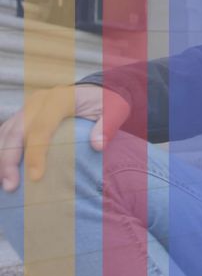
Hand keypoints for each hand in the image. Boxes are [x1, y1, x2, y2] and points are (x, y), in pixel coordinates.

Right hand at [0, 84, 130, 191]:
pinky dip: (2, 150)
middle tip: (10, 186)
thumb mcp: (115, 110)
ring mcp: (28, 107)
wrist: (96, 90)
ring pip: (5, 132)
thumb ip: (107, 127)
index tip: (35, 177)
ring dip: (2, 157)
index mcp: (60, 99)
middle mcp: (38, 101)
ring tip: (4, 183)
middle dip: (9, 160)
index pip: (41, 128)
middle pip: (16, 131)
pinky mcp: (23, 114)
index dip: (35, 153)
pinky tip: (4, 170)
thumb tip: (97, 146)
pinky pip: (6, 132)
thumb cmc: (106, 102)